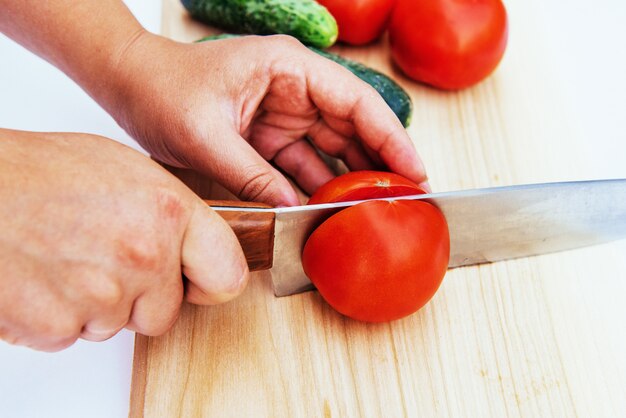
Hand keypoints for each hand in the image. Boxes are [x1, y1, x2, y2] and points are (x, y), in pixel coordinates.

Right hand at [0, 129, 247, 351]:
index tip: (199, 281)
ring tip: (68, 258)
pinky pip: (74, 335)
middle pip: (166, 312)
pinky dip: (60, 316)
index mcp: (167, 214)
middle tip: (107, 260)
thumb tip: (194, 243)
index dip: (212, 282)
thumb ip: (171, 213)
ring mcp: (102, 296)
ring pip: (118, 324)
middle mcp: (143, 257)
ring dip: (98, 305)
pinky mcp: (59, 326)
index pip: (227, 274)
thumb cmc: (40, 171)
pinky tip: (46, 277)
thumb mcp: (127, 170)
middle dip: (142, 297)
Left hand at [101, 33, 427, 205]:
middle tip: (405, 202)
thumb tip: (292, 212)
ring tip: (373, 213)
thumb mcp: (205, 134)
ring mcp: (283, 114)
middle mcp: (294, 88)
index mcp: (287, 68)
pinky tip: (330, 211)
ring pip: (331, 150)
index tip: (414, 171)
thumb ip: (251, 175)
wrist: (130, 87)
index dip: (391, 137)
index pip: (355, 101)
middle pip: (352, 128)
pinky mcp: (269, 137)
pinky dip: (316, 188)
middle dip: (379, 165)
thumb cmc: (162, 88)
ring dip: (350, 181)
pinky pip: (303, 164)